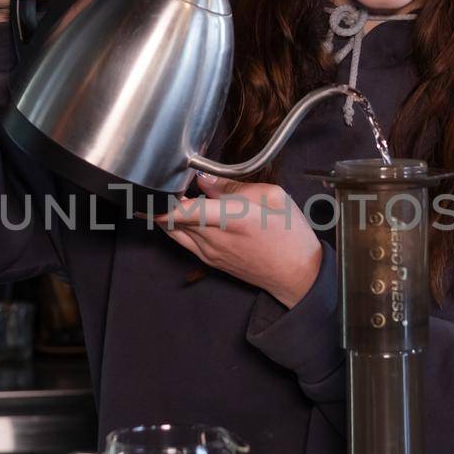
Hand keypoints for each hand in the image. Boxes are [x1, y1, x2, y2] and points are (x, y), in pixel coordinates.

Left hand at [152, 173, 324, 308]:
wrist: (297, 274)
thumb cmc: (290, 235)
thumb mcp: (272, 197)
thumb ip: (234, 186)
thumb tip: (205, 179)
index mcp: (231, 219)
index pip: (182, 210)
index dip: (162, 197)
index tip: (155, 181)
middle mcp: (214, 238)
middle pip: (169, 219)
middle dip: (163, 198)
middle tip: (167, 180)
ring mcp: (209, 252)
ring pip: (171, 230)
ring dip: (167, 212)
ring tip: (176, 193)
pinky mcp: (209, 260)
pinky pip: (182, 240)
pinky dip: (176, 225)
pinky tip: (187, 212)